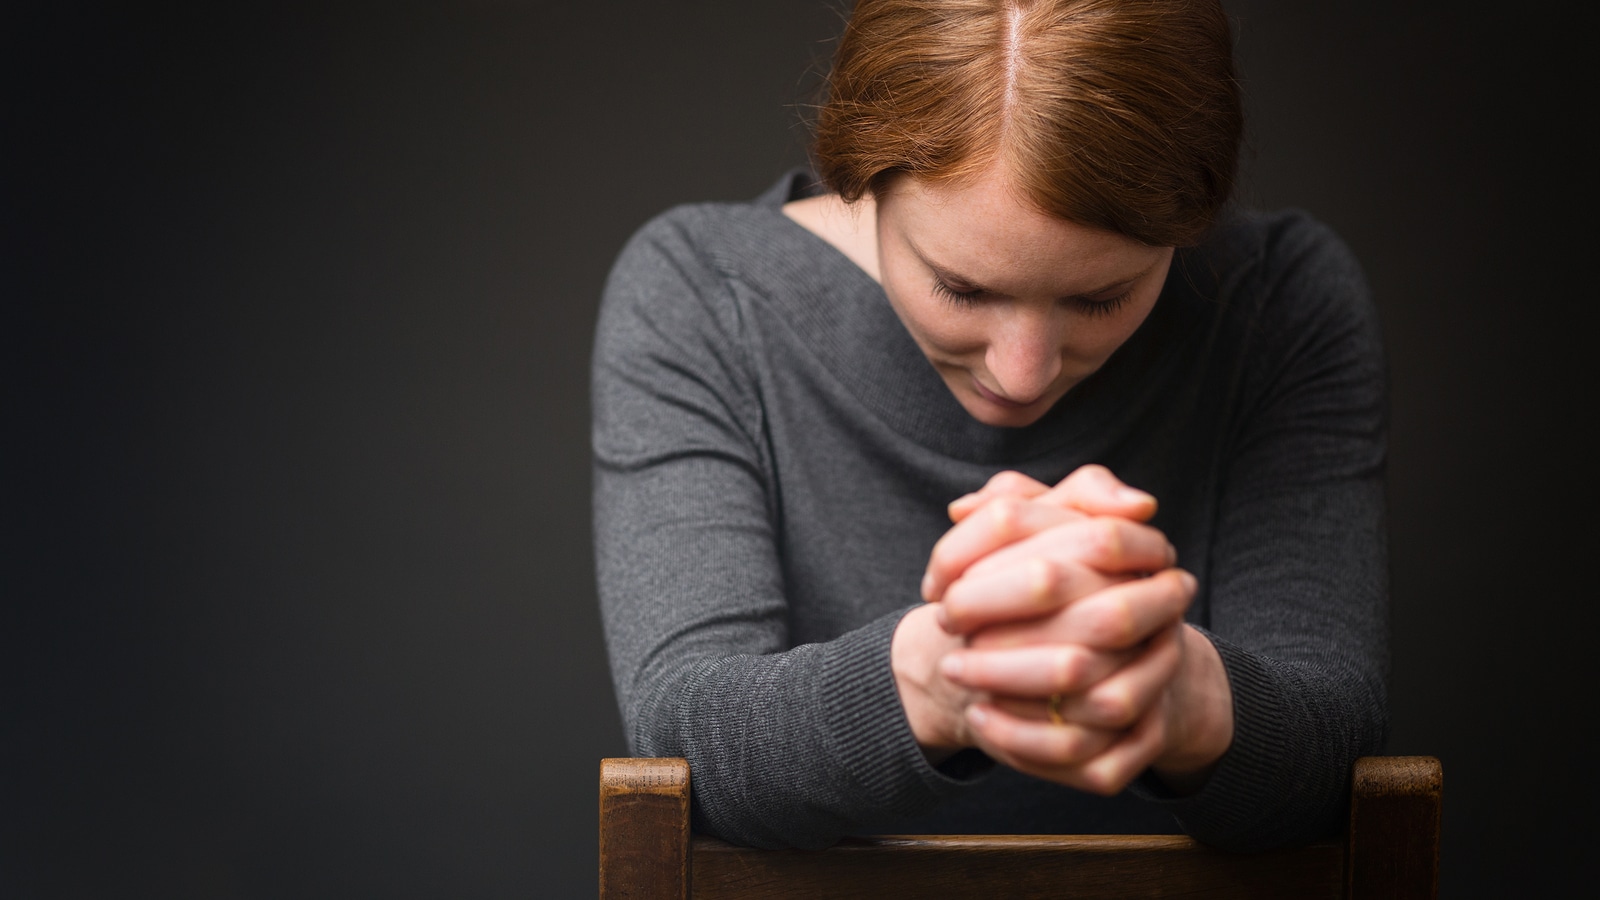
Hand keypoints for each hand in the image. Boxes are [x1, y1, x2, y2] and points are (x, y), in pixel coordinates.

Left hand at [925, 466, 1234, 793]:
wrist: (1119, 654)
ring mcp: (1162, 677)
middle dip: (1014, 629)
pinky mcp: (1145, 736)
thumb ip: (1007, 503)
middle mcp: (1164, 614)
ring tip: (954, 671)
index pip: (1098, 541)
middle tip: (944, 625)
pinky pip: (1099, 758)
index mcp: (1143, 554)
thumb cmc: (1062, 580)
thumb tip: (962, 508)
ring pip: (1107, 699)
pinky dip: (1030, 744)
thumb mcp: (1043, 527)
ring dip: (1018, 687)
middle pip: (1104, 622)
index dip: (1006, 561)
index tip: (942, 581)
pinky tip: (980, 719)